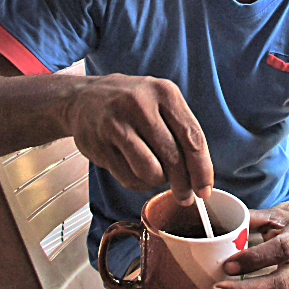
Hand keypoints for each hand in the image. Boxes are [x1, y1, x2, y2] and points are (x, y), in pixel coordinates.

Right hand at [64, 73, 212, 203]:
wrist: (84, 99)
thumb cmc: (131, 104)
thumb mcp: (161, 102)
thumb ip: (182, 131)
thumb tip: (199, 176)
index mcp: (164, 92)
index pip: (192, 137)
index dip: (202, 168)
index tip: (204, 188)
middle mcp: (140, 105)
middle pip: (173, 157)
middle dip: (182, 184)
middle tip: (184, 195)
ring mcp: (116, 124)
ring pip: (150, 171)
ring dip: (157, 181)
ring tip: (155, 174)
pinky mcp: (98, 144)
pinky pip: (128, 178)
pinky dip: (138, 182)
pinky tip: (136, 171)